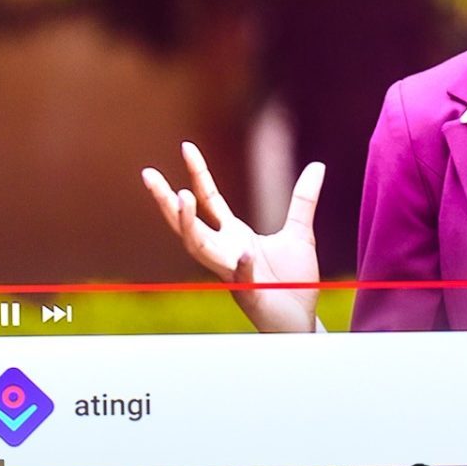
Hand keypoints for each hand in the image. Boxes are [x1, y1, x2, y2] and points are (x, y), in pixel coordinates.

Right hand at [141, 142, 325, 332]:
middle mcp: (226, 252)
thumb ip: (304, 199)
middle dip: (167, 200)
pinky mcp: (250, 295)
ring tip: (182, 197)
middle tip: (149, 175)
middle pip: (187, 224)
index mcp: (235, 236)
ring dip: (188, 225)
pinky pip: (241, 280)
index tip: (187, 146)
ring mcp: (233, 273)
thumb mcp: (300, 232)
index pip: (210, 201)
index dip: (198, 173)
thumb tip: (318, 164)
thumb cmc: (293, 280)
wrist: (301, 319)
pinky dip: (241, 268)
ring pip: (200, 249)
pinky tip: (243, 253)